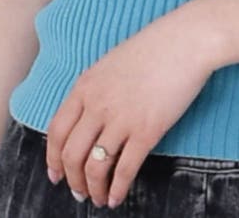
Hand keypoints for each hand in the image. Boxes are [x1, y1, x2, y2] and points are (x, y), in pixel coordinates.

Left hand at [44, 1, 219, 208]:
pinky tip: (117, 197)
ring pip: (95, 167)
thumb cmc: (154, 47)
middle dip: (72, 180)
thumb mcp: (112, 63)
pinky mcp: (147, 130)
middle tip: (78, 192)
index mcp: (86, 85)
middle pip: (72, 154)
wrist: (185, 40)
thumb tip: (89, 116)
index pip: (56, 131)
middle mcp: (98, 104)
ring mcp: (122, 118)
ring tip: (98, 198)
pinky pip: (125, 169)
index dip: (52, 158)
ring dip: (93, 189)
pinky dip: (117, 189)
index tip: (56, 174)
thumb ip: (96, 89)